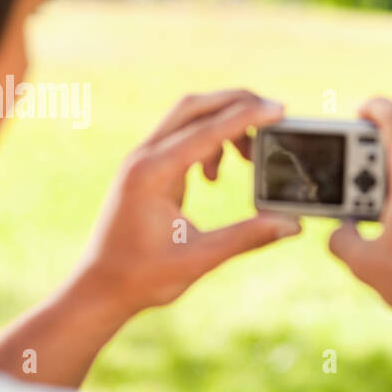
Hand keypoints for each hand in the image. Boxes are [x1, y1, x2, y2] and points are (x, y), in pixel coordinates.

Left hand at [72, 90, 300, 317]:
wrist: (101, 288)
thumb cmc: (142, 277)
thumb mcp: (199, 259)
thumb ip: (246, 237)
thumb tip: (291, 224)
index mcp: (152, 173)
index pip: (207, 130)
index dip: (247, 117)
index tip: (280, 110)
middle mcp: (144, 157)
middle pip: (194, 107)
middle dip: (237, 104)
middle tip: (275, 114)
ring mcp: (143, 160)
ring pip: (188, 119)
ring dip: (224, 125)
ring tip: (250, 158)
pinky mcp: (147, 169)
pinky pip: (182, 138)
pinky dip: (210, 143)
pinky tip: (216, 176)